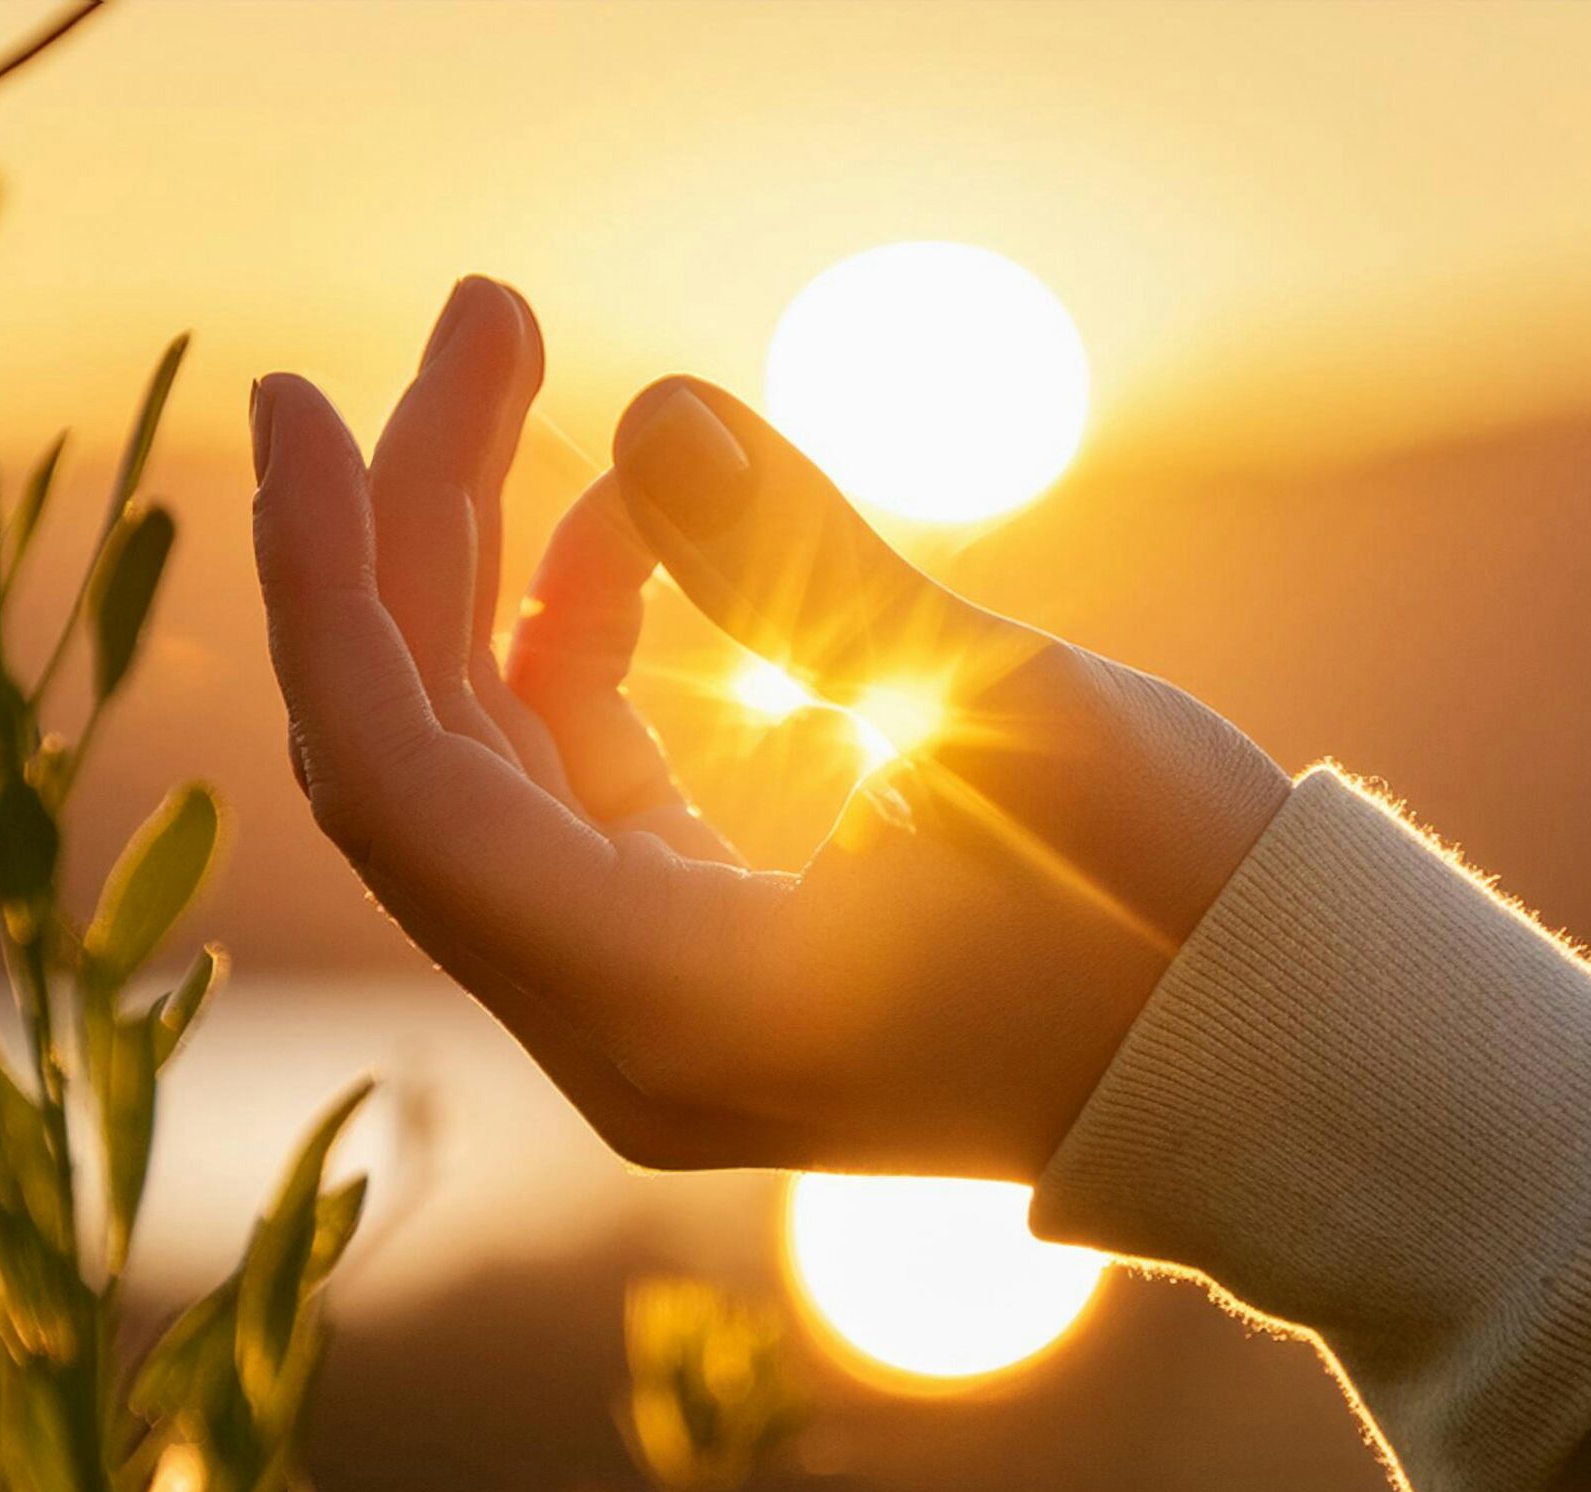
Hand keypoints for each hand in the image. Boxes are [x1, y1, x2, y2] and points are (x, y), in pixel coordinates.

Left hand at [250, 277, 1287, 1184]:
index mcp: (675, 1012)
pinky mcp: (698, 969)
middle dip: (418, 533)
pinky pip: (570, 800)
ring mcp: (653, 1012)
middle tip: (481, 314)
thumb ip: (818, 573)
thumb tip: (648, 409)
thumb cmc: (1190, 925)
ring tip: (527, 365)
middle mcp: (624, 1036)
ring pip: (485, 774)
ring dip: (487, 577)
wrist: (1284, 1078)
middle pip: (425, 766)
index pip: (402, 792)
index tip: (305, 400)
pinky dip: (571, 659)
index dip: (330, 584)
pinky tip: (625, 531)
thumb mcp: (1021, 725)